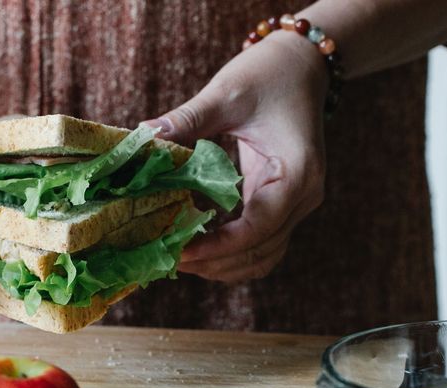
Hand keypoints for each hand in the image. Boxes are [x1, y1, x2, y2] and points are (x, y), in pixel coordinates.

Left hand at [145, 31, 327, 282]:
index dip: (217, 247)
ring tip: (177, 257)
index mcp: (296, 173)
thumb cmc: (269, 73)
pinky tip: (196, 244)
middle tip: (166, 258)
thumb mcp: (226, 93)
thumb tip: (143, 137)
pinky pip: (259, 242)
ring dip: (222, 264)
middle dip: (214, 262)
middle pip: (260, 251)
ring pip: (262, 257)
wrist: (301, 64)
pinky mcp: (282, 204)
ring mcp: (296, 204)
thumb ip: (188, 120)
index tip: (178, 252)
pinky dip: (230, 251)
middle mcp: (303, 197)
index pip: (258, 228)